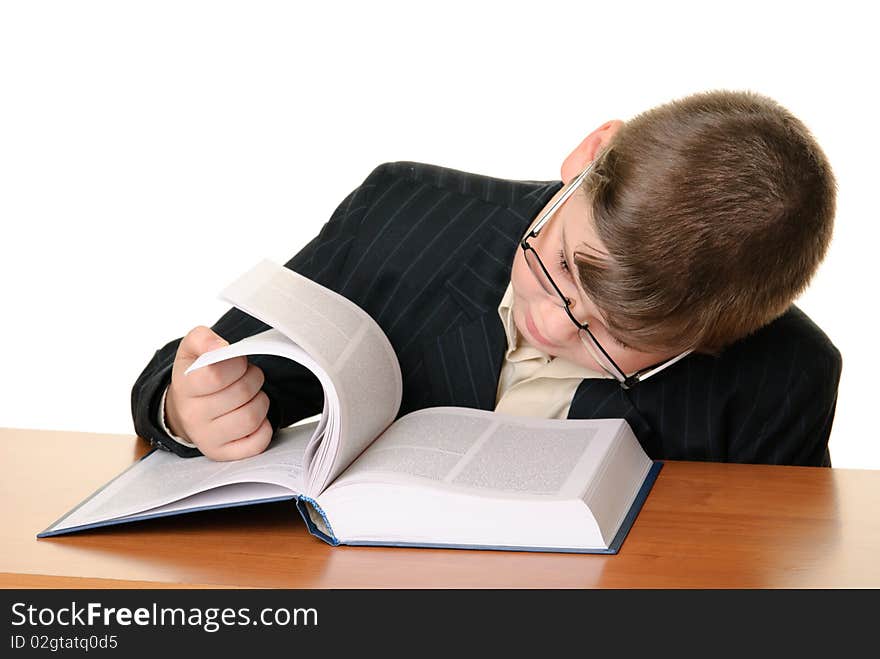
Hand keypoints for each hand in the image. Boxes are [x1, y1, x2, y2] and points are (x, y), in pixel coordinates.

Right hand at [165, 326, 271, 459]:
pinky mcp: (223, 454)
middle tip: (248, 376)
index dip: (237, 364)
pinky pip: (257, 443)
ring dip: (260, 401)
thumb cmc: (196, 376)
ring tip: (251, 396)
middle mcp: (192, 416)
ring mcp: (207, 438)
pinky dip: (264, 428)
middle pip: (241, 393)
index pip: (217, 375)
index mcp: (184, 387)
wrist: (185, 410)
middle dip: (254, 378)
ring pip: (251, 417)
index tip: (238, 361)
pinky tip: (254, 418)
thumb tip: (219, 348)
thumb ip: (203, 339)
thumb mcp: (192, 351)